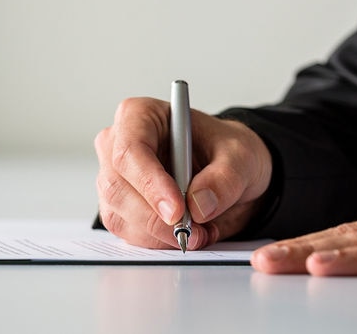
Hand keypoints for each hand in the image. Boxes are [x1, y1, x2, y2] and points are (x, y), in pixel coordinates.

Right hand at [94, 97, 272, 249]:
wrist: (229, 175)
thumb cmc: (226, 152)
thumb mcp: (242, 157)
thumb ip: (225, 179)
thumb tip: (199, 204)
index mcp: (141, 116)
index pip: (130, 149)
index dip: (149, 182)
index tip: (177, 210)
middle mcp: (117, 145)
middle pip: (117, 187)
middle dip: (155, 217)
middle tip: (193, 231)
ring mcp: (114, 178)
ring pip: (118, 215)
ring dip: (159, 234)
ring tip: (199, 232)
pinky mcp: (118, 208)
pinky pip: (127, 232)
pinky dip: (157, 241)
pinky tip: (184, 234)